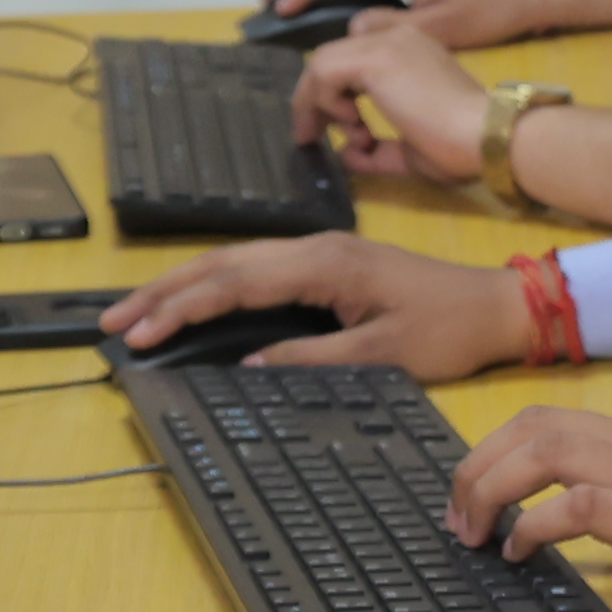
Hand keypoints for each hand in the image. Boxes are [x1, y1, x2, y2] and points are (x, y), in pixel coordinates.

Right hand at [102, 235, 530, 376]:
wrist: (498, 305)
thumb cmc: (450, 328)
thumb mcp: (382, 353)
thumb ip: (312, 357)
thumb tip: (248, 364)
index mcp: (326, 264)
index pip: (233, 282)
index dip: (180, 309)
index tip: (140, 333)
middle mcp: (317, 247)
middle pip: (221, 263)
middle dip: (161, 292)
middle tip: (112, 322)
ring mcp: (321, 251)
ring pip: (234, 262)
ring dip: (182, 285)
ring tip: (136, 311)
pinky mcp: (329, 262)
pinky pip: (256, 268)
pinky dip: (215, 284)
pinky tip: (193, 300)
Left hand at [297, 18, 489, 181]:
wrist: (484, 137)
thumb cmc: (458, 146)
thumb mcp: (409, 152)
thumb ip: (375, 150)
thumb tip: (345, 153)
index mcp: (412, 52)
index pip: (355, 60)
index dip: (336, 92)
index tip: (344, 129)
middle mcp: (398, 38)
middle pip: (332, 57)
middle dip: (315, 98)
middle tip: (312, 135)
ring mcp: (386, 43)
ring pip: (322, 61)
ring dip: (317, 102)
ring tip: (341, 133)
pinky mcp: (375, 57)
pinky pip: (323, 71)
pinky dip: (323, 100)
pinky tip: (350, 123)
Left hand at [449, 411, 611, 609]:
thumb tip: (605, 516)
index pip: (558, 417)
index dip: (499, 448)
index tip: (476, 490)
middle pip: (535, 424)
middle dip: (476, 465)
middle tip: (455, 514)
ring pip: (545, 450)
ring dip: (491, 488)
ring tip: (473, 532)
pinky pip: (579, 505)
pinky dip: (535, 526)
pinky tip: (523, 554)